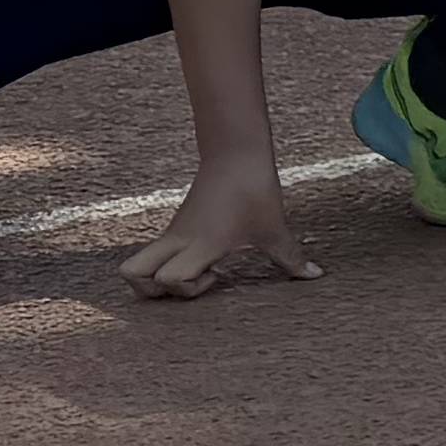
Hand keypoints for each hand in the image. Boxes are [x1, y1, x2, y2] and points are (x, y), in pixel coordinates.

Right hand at [127, 153, 318, 299]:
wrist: (236, 155)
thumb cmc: (254, 190)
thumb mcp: (274, 228)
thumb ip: (290, 257)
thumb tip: (314, 275)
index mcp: (199, 244)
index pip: (167, 278)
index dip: (187, 289)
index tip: (217, 275)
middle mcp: (177, 242)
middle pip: (131, 274)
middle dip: (152, 290)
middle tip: (192, 280)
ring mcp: (173, 234)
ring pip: (136, 263)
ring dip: (156, 277)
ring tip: (195, 270)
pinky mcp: (176, 227)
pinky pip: (157, 252)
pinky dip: (170, 263)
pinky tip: (205, 256)